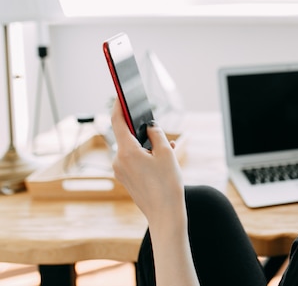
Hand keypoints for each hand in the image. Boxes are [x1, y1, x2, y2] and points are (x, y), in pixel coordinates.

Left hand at [110, 99, 184, 226]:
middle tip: (158, 130)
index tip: (120, 95)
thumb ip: (157, 134)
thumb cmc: (167, 184)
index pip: (118, 122)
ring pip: (133, 150)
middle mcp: (118, 160)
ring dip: (148, 147)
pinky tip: (162, 161)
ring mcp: (120, 171)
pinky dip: (146, 157)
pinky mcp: (126, 179)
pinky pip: (134, 161)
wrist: (165, 215)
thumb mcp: (166, 153)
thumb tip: (149, 126)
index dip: (119, 106)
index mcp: (127, 151)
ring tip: (167, 152)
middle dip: (143, 132)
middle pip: (128, 137)